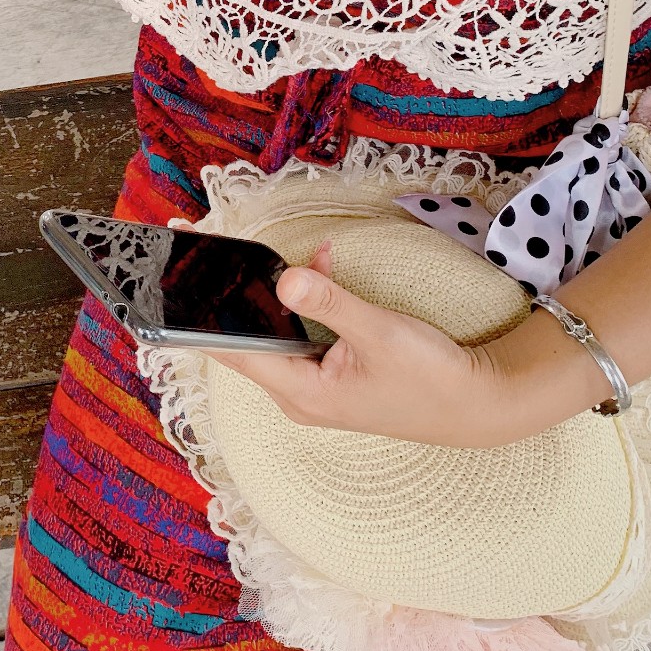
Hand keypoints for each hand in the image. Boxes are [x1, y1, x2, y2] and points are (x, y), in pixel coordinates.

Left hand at [210, 254, 511, 448]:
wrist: (477, 404)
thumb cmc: (430, 377)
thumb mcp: (378, 331)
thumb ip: (330, 302)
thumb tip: (284, 279)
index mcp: (300, 392)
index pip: (232, 351)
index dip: (199, 315)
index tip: (173, 281)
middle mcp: (298, 394)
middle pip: (248, 337)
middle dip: (231, 293)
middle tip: (206, 246)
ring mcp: (315, 385)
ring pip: (277, 329)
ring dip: (275, 292)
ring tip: (268, 249)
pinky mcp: (333, 373)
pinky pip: (303, 331)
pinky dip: (307, 301)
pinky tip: (324, 266)